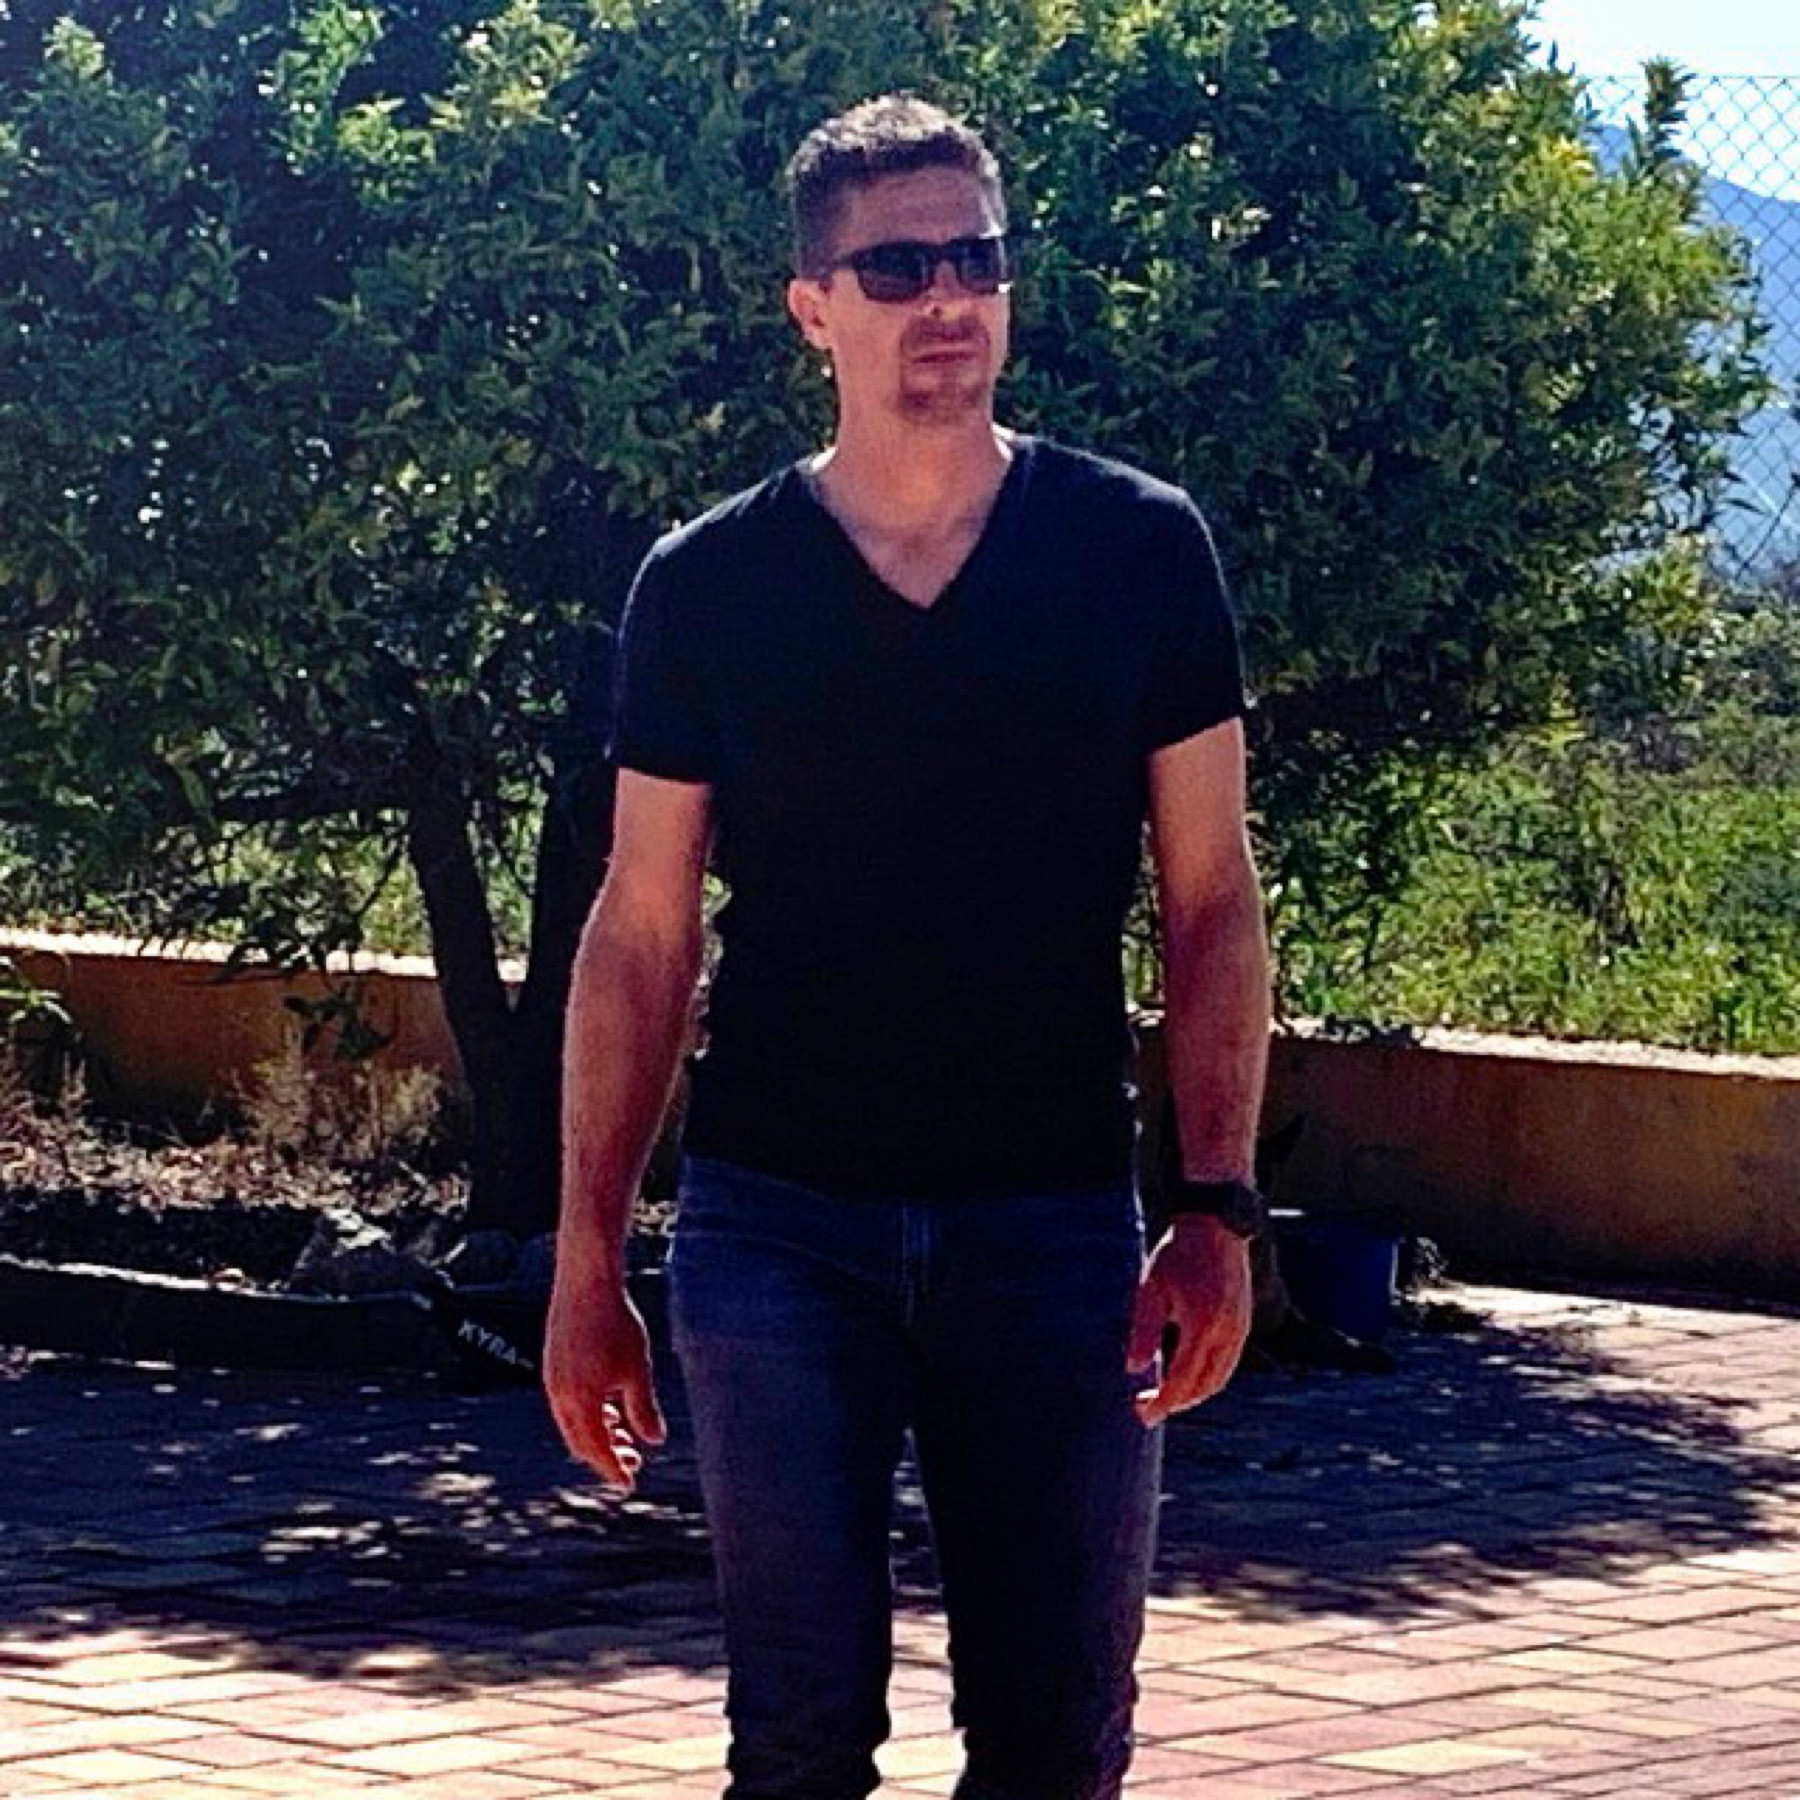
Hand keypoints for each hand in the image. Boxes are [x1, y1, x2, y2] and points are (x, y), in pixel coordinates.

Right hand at [543, 1271, 666, 1493]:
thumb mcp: (637, 1370)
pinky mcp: (554, 1363)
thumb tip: (655, 1440)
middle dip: (605, 1455)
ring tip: (626, 1436)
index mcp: (579, 1402)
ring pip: (573, 1422)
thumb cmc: (616, 1324)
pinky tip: (611, 1407)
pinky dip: (589, 1413)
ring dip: (598, 1433)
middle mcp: (559, 1395)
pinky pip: (569, 1402)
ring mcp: (553, 1379)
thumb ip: (644, 1409)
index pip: (595, 1449)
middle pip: (580, 1440)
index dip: (612, 1469)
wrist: (587, 1282)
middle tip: (632, 1463)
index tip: (628, 1485)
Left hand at [1127, 1214, 1252, 1426]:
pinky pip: (1228, 1363)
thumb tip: (1134, 1369)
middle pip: (1204, 1387)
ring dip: (1194, 1394)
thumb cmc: (1177, 1254)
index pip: (1182, 1381)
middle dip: (1177, 1403)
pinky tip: (1189, 1376)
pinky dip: (1209, 1378)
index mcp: (1202, 1326)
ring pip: (1219, 1379)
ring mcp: (1240, 1329)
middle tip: (1148, 1408)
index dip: (1162, 1403)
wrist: (1214, 1225)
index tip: (1141, 1414)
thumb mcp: (1151, 1289)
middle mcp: (1227, 1333)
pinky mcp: (1245, 1323)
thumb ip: (1143, 1331)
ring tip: (1166, 1397)